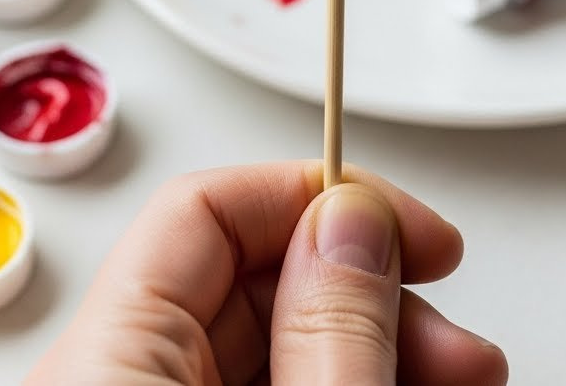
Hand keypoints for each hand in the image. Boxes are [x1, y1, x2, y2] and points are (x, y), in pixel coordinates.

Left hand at [26, 161, 507, 385]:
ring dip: (377, 346)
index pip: (206, 211)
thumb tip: (355, 220)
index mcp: (104, 367)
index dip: (320, 198)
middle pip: (249, 284)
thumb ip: (331, 334)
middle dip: (372, 291)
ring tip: (462, 376)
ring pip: (271, 350)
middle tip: (453, 332)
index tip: (413, 229)